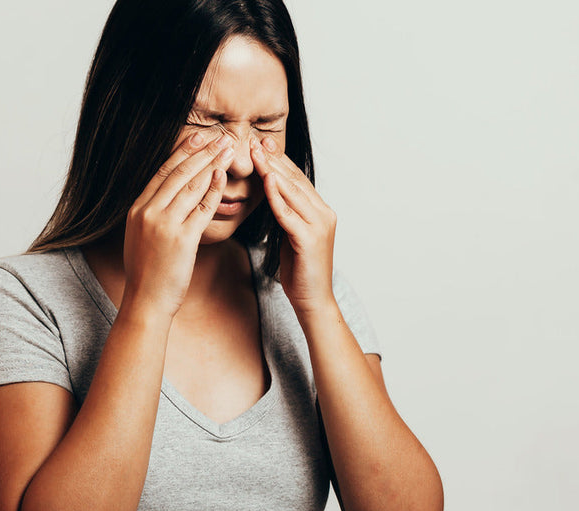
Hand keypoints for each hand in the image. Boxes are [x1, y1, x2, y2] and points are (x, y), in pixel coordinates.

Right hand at [122, 132, 233, 317]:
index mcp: (137, 210)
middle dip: (200, 151)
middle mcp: (148, 212)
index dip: (181, 153)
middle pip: (177, 173)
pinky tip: (223, 175)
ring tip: (227, 148)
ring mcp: (164, 224)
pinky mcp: (182, 239)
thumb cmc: (147, 274)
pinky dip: (214, 189)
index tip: (197, 138)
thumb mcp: (139, 237)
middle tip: (218, 135)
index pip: (161, 173)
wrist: (146, 301)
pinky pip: (202, 207)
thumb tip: (162, 199)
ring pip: (191, 186)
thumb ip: (150, 216)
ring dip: (211, 163)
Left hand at [250, 137, 336, 313]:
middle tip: (255, 140)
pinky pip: (289, 214)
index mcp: (320, 212)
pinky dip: (276, 196)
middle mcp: (324, 214)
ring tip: (255, 153)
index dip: (279, 160)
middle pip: (295, 180)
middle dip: (274, 159)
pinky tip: (265, 181)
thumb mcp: (290, 237)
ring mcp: (319, 226)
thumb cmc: (300, 271)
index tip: (261, 143)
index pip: (296, 180)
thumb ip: (286, 216)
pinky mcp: (310, 239)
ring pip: (292, 192)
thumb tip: (272, 198)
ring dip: (272, 171)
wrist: (313, 302)